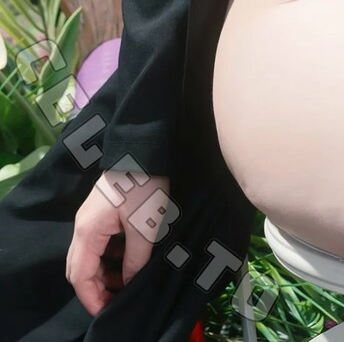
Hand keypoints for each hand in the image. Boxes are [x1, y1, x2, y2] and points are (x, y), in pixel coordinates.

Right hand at [66, 168, 171, 315]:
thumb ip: (135, 260)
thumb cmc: (143, 187)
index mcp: (88, 233)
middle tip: (116, 301)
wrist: (143, 150)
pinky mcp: (100, 212)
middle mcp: (83, 227)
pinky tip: (127, 260)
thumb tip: (128, 284)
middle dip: (95, 289)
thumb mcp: (144, 227)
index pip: (80, 277)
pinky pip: (98, 244)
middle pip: (79, 269)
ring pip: (88, 257)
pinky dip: (108, 257)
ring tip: (125, 283)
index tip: (107, 312)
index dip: (92, 299)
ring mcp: (90, 219)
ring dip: (102, 273)